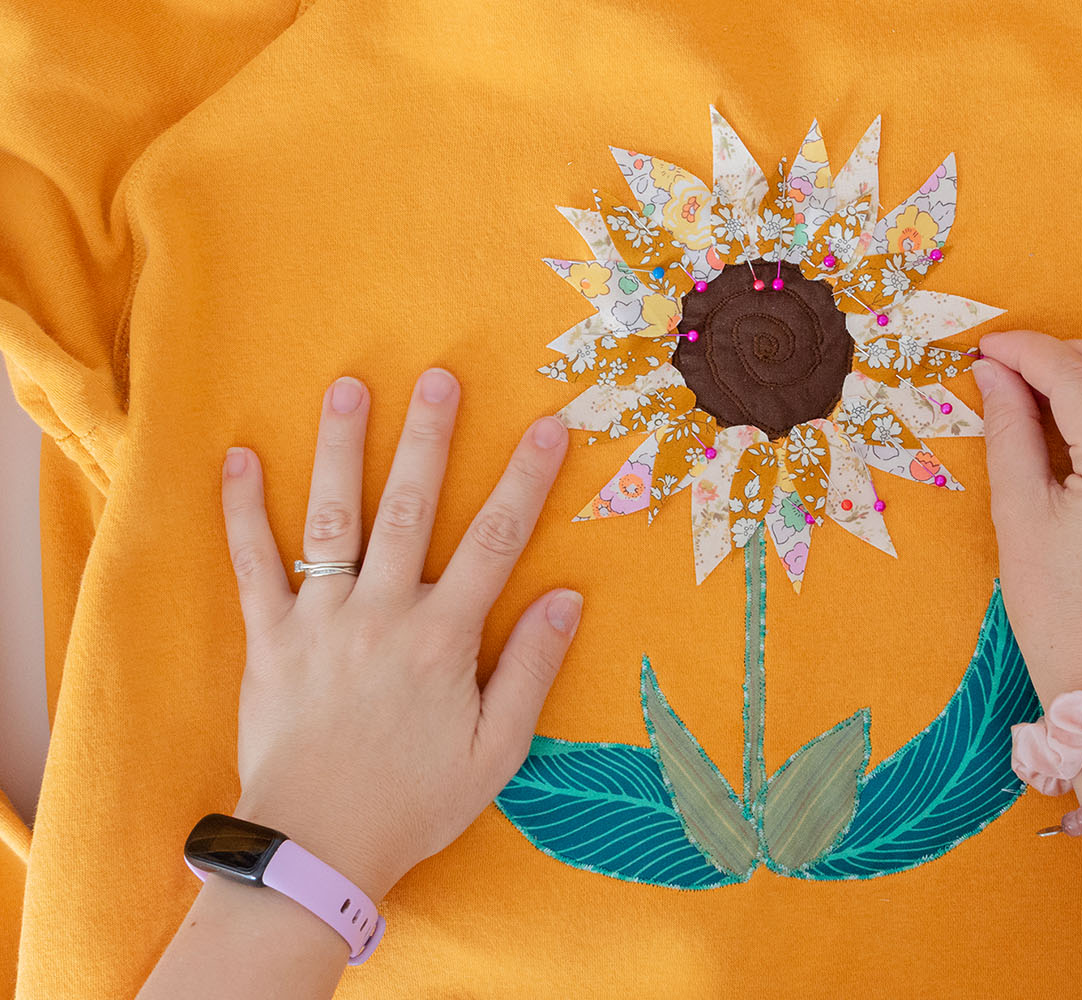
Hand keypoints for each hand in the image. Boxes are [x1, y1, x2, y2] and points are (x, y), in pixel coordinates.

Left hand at [218, 368, 579, 900]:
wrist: (317, 848)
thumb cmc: (415, 802)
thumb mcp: (496, 750)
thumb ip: (531, 670)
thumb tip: (566, 600)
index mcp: (444, 640)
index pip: (494, 543)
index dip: (526, 482)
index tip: (548, 429)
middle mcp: (383, 614)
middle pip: (411, 509)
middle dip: (430, 439)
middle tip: (440, 379)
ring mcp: (321, 623)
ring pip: (334, 519)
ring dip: (342, 449)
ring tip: (350, 388)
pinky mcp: (269, 641)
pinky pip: (252, 566)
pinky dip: (242, 512)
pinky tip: (239, 458)